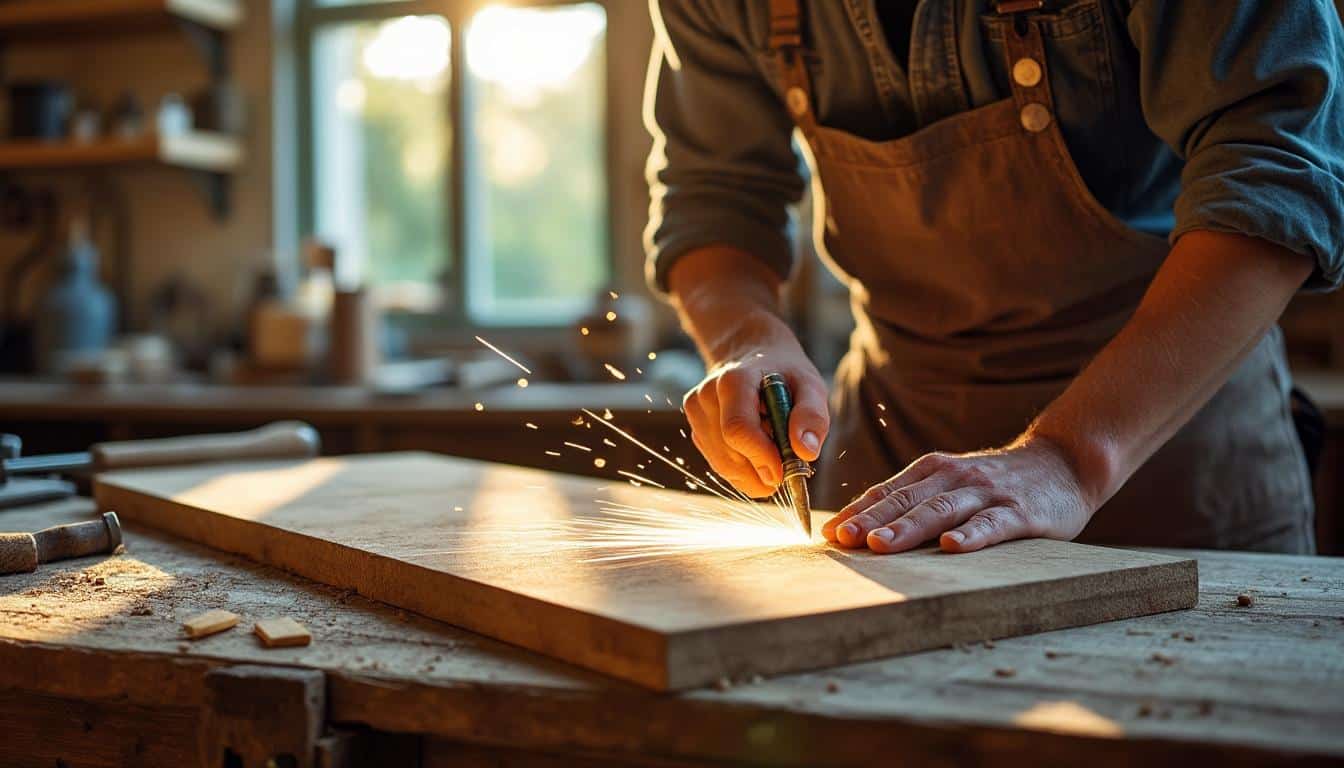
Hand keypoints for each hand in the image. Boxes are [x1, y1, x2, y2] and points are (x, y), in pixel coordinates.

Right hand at [682, 314, 829, 498]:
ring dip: (753, 474)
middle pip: (729, 453)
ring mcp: (697, 414)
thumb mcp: (810, 385)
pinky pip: (719, 465)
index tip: (783, 474)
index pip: (738, 429)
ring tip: (774, 453)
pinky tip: (758, 453)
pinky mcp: (696, 429)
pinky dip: (743, 471)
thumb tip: (806, 452)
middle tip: (787, 468)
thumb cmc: (785, 374)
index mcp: (733, 380)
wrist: (753, 356)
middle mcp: (707, 396)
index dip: (761, 458)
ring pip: (723, 465)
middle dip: (760, 472)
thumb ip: (812, 415)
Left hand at [821, 436, 1095, 553]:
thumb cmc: (996, 482)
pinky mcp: (1019, 511)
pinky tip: (953, 547)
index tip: (829, 533)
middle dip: (872, 520)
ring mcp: (986, 493)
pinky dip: (972, 535)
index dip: (857, 511)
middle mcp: (955, 477)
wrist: (1063, 463)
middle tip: (843, 539)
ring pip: (941, 510)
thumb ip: (916, 499)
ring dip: (907, 527)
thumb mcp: (952, 482)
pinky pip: (992, 524)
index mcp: (933, 470)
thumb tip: (863, 527)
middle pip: (906, 500)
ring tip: (880, 545)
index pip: (888, 491)